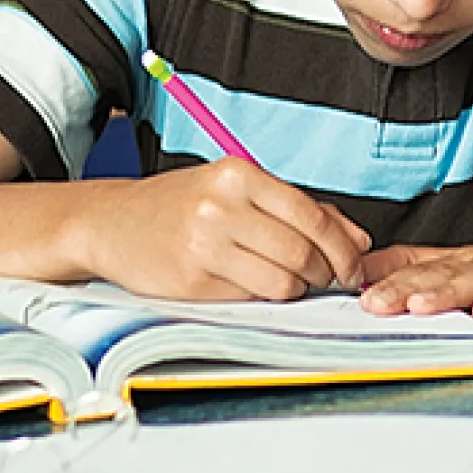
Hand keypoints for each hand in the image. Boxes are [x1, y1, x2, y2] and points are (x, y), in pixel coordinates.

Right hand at [78, 160, 370, 300]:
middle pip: (302, 252)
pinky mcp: (190, 282)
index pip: (312, 216)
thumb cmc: (185, 203)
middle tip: (327, 277)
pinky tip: (253, 283)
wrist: (114, 222)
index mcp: (240, 174)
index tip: (354, 264)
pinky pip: (249, 298)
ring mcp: (203, 246)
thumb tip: (358, 240)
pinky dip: (262, 296)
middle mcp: (222, 206)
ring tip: (290, 280)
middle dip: (325, 272)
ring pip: (281, 282)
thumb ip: (299, 208)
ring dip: (296, 288)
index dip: (343, 247)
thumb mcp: (240, 188)